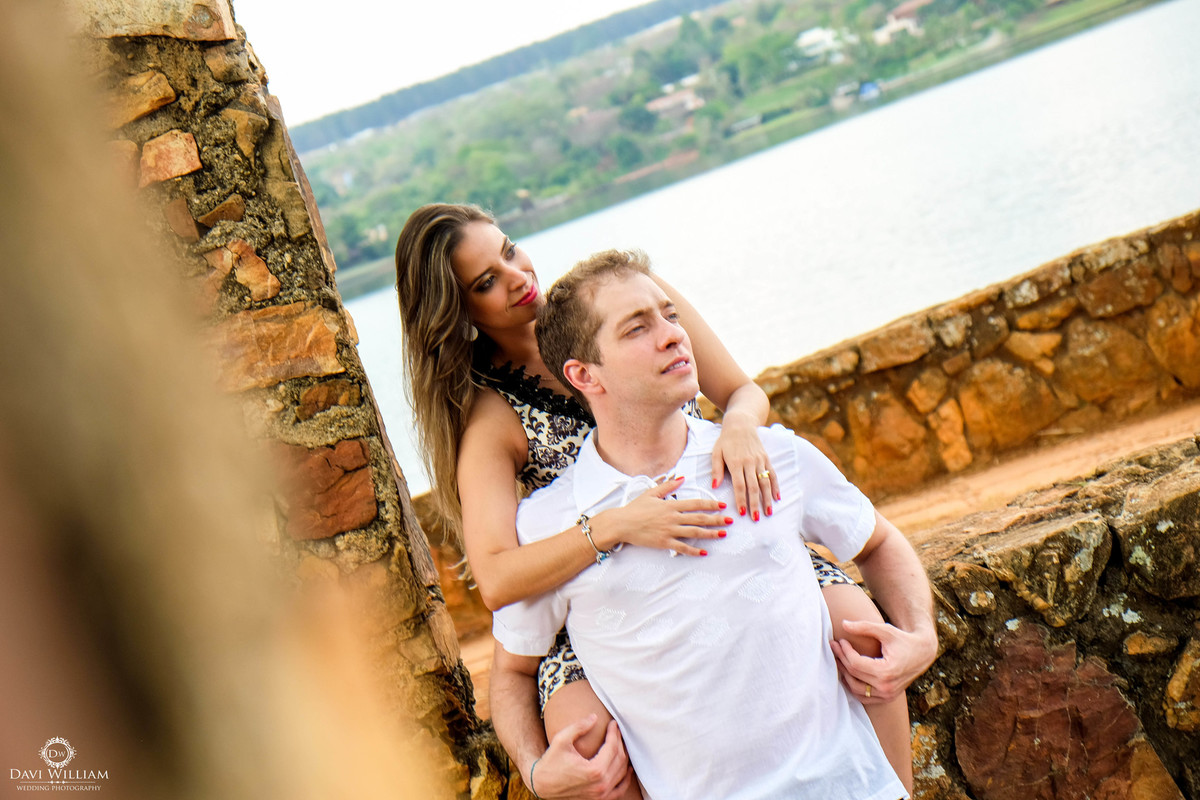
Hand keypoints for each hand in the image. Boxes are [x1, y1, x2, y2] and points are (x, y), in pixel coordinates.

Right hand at [529, 714, 634, 799]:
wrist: (541, 785)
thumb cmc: (550, 762)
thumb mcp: (562, 740)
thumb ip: (579, 726)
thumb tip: (595, 717)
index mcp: (594, 770)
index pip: (612, 748)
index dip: (614, 733)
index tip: (613, 723)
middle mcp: (601, 785)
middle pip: (619, 759)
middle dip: (619, 742)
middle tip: (615, 730)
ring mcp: (601, 795)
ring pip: (622, 773)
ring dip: (624, 757)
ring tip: (619, 743)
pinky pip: (620, 790)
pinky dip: (625, 779)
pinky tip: (627, 769)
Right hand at [594, 477, 728, 555]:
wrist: (621, 524)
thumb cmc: (635, 508)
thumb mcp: (651, 493)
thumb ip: (668, 486)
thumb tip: (682, 478)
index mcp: (671, 505)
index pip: (696, 504)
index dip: (711, 504)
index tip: (722, 506)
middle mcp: (673, 518)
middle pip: (699, 519)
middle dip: (717, 519)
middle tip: (730, 521)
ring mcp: (669, 531)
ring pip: (694, 533)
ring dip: (710, 534)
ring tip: (723, 534)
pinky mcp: (664, 543)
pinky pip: (682, 547)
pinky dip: (693, 550)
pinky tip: (704, 552)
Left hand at [710, 413, 776, 521]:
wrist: (741, 424)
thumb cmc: (726, 441)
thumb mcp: (716, 453)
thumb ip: (716, 470)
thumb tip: (714, 487)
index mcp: (736, 462)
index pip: (739, 485)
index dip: (741, 500)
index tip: (741, 513)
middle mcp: (749, 462)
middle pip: (754, 487)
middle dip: (755, 504)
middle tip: (756, 518)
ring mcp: (759, 460)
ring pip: (765, 482)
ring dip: (767, 498)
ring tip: (768, 512)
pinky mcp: (766, 458)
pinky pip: (772, 474)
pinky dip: (775, 486)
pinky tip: (777, 497)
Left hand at [830, 619, 937, 704]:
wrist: (922, 653)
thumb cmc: (903, 640)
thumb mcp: (885, 630)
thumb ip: (864, 627)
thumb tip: (843, 623)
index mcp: (887, 671)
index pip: (856, 664)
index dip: (844, 651)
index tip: (840, 641)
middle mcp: (886, 687)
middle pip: (854, 675)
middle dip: (841, 659)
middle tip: (834, 647)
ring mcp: (887, 695)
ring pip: (856, 689)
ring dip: (844, 675)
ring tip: (839, 659)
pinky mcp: (887, 698)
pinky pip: (864, 697)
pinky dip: (853, 687)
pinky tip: (847, 673)